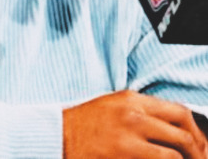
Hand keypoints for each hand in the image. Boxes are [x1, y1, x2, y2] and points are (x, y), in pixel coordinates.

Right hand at [63, 90, 207, 158]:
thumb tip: (170, 129)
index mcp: (132, 99)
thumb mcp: (113, 105)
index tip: (199, 144)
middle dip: (198, 150)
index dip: (195, 130)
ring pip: (175, 152)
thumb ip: (140, 112)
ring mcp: (129, 135)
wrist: (59, 134)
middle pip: (182, 131)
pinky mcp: (124, 154)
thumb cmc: (84, 123)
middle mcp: (134, 114)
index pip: (178, 111)